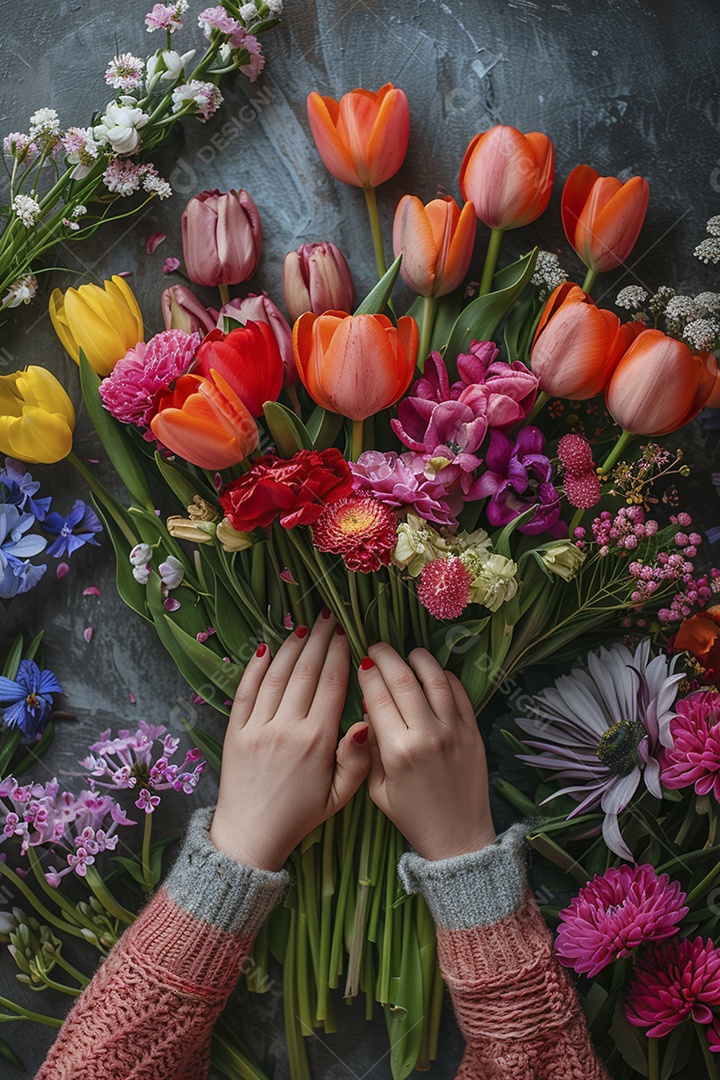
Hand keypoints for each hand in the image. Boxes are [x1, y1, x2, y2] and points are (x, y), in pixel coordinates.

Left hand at [209, 612, 370, 870]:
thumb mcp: (340, 796)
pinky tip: (265, 647)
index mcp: (317, 741)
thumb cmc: (301, 815)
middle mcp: (287, 727)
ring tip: (304, 627)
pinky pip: (245, 691)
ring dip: (292, 647)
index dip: (340, 655)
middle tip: (328, 618)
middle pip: (306, 672)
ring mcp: (258, 727)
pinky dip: (255, 667)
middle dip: (319, 641)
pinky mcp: (235, 731)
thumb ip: (356, 759)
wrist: (250, 836)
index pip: (332, 685)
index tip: (347, 634)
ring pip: (277, 675)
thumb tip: (365, 721)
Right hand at [358, 644, 495, 860]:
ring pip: (435, 679)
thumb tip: (367, 709)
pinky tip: (433, 672)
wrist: (458, 838)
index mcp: (397, 752)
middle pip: (404, 680)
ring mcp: (454, 731)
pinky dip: (445, 676)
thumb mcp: (376, 789)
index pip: (377, 698)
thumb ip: (367, 748)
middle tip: (376, 648)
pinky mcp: (473, 732)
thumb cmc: (412, 817)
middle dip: (386, 657)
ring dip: (418, 659)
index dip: (367, 675)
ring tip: (407, 652)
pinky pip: (459, 692)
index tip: (361, 663)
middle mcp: (427, 736)